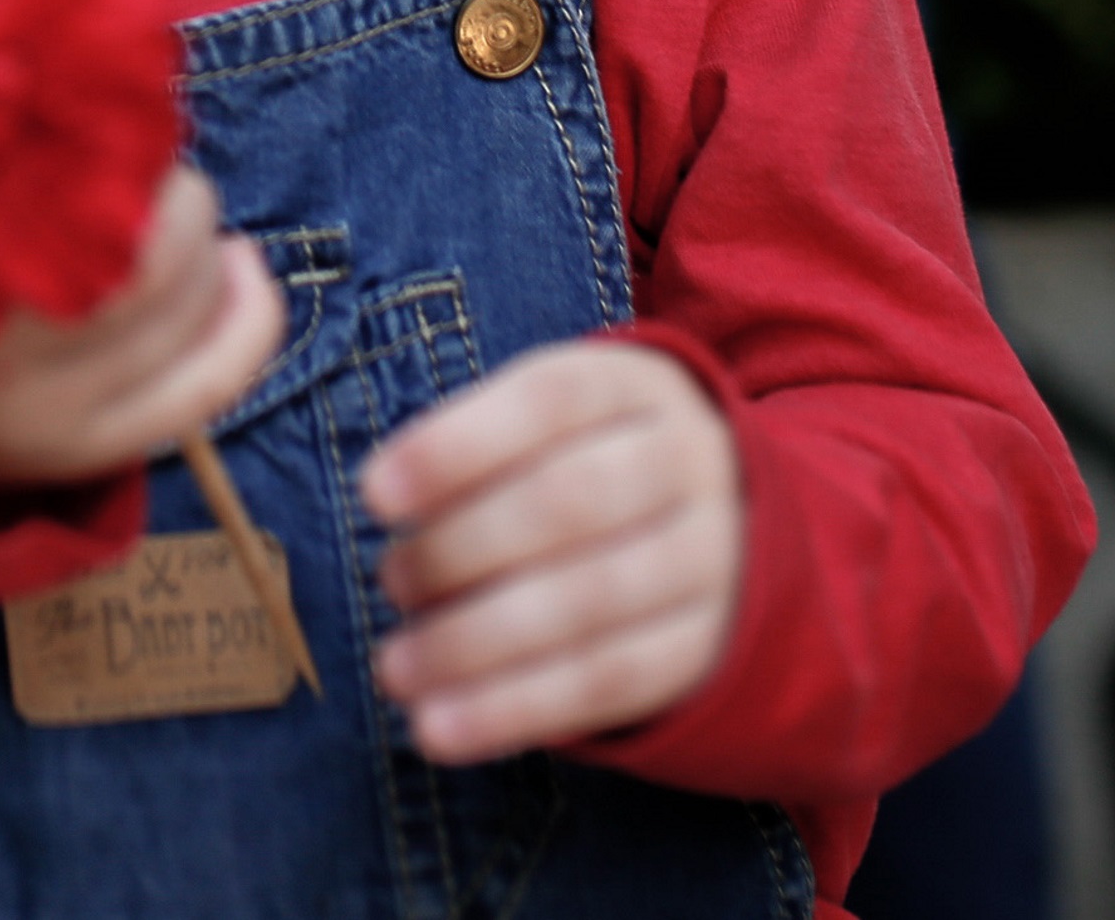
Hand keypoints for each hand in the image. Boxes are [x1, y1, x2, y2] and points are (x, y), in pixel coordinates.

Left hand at [0, 167, 283, 486]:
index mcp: (79, 447)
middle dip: (195, 230)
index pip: (211, 378)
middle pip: (180, 286)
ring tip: (109, 177)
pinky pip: (63, 183)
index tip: (247, 257)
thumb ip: (140, 355)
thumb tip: (234, 272)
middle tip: (166, 206)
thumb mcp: (60, 404)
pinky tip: (70, 150)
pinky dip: (87, 155)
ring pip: (129, 229)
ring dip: (147, 183)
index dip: (251, 310)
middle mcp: (35, 401)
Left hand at [361, 341, 743, 764]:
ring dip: (475, 642)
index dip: (457, 446)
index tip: (374, 493)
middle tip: (391, 581)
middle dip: (459, 549)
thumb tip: (388, 501)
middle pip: (568, 501)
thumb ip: (477, 450)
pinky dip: (514, 708)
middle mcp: (686, 461)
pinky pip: (609, 681)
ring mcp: (713, 556)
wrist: (740, 527)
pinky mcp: (711, 645)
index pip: (548, 400)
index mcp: (633, 387)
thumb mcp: (552, 426)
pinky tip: (441, 727)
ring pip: (588, 600)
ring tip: (397, 668)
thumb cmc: (592, 463)